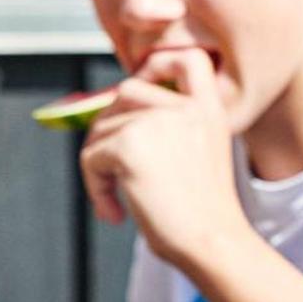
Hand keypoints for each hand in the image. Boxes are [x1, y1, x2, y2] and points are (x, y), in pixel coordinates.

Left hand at [79, 48, 247, 264]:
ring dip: (99, 166)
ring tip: (119, 202)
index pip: (190, 59)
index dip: (160, 63)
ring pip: (101, 127)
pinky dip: (95, 188)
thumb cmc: (205, 220)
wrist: (212, 243)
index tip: (146, 87)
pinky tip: (116, 215)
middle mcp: (186, 109)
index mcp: (209, 112)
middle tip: (114, 172)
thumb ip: (169, 132)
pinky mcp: (129, 144)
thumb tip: (108, 119)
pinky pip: (90, 157)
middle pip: (125, 92)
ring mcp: (158, 122)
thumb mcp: (199, 161)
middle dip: (110, 128)